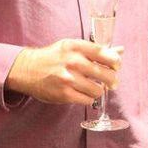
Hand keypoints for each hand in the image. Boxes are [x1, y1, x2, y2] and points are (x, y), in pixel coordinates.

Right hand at [6, 39, 121, 104]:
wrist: (27, 70)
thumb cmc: (52, 57)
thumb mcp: (72, 47)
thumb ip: (96, 50)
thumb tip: (120, 51)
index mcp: (76, 47)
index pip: (106, 54)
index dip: (116, 62)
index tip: (116, 66)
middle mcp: (73, 62)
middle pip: (107, 74)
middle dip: (112, 80)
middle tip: (111, 82)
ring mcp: (68, 79)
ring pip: (99, 90)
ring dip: (98, 90)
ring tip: (92, 87)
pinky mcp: (64, 94)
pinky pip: (88, 100)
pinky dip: (88, 98)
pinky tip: (83, 93)